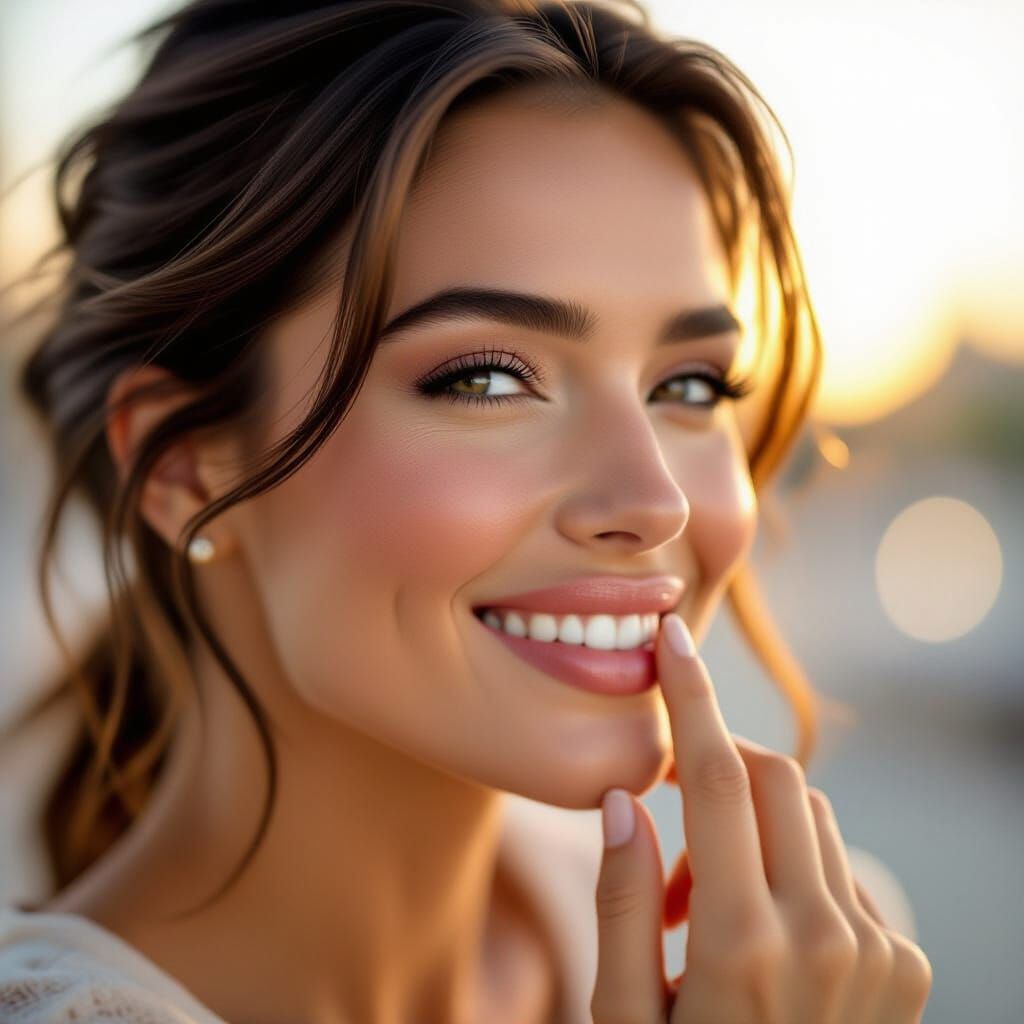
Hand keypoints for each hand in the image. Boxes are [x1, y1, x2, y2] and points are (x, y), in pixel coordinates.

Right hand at [590, 613, 932, 1022]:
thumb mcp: (621, 1015)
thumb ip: (622, 901)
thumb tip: (626, 797)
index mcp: (744, 947)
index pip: (717, 779)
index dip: (691, 698)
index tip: (674, 639)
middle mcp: (825, 938)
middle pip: (773, 776)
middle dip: (718, 767)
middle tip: (673, 828)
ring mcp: (877, 950)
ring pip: (808, 815)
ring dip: (752, 828)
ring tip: (712, 910)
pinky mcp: (906, 963)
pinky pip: (839, 867)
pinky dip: (794, 869)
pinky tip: (766, 940)